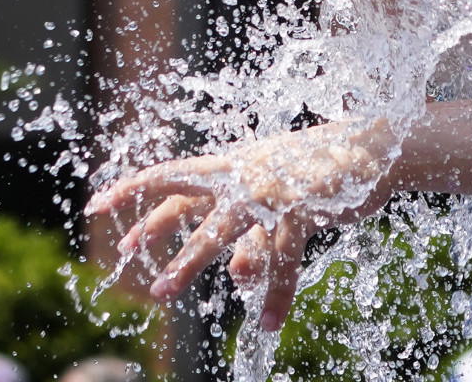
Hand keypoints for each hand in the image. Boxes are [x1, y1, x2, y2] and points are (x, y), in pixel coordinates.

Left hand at [87, 123, 394, 331]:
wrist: (374, 148)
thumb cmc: (321, 173)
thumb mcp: (278, 203)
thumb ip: (252, 236)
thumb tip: (236, 276)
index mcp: (235, 166)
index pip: (176, 176)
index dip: (136, 190)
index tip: (96, 205)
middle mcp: (246, 174)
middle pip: (189, 199)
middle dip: (156, 231)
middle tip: (125, 255)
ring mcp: (272, 188)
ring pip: (223, 228)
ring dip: (191, 260)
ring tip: (165, 290)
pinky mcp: (302, 204)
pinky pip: (282, 257)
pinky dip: (278, 292)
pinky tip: (271, 323)